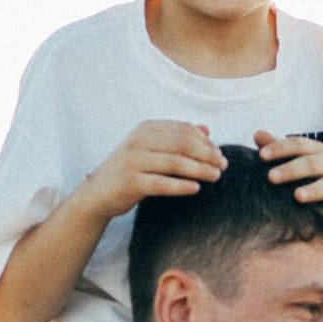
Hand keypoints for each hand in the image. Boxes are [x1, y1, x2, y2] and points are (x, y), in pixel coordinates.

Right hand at [70, 121, 224, 223]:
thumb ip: (177, 137)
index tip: (219, 153)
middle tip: (223, 165)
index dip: (205, 141)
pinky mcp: (130, 182)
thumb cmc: (131, 170)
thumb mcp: (151, 149)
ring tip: (216, 176)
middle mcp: (138, 140)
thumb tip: (206, 129)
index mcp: (146, 128)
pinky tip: (196, 188)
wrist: (98, 193)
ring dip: (200, 169)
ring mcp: (133, 161)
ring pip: (175, 163)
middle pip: (182, 144)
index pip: (183, 130)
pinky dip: (181, 186)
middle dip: (207, 154)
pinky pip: (162, 184)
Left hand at [255, 128, 322, 227]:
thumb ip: (281, 148)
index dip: (280, 148)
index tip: (261, 155)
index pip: (298, 145)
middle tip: (271, 177)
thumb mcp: (302, 159)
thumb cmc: (318, 174)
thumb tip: (257, 134)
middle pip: (311, 164)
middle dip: (291, 169)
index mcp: (316, 151)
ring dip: (314, 189)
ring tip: (298, 196)